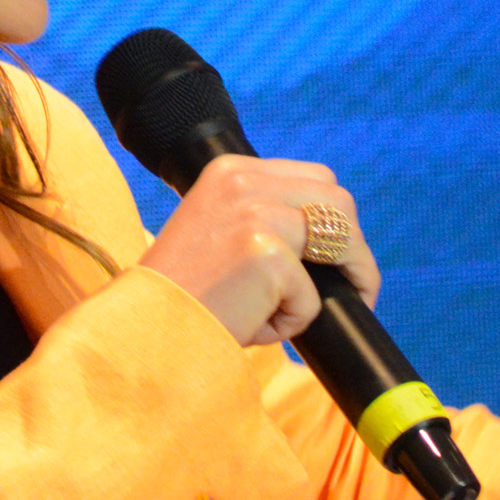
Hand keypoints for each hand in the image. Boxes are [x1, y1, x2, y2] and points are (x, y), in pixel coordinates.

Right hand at [138, 155, 380, 344]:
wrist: (145, 329)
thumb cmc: (185, 295)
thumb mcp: (220, 236)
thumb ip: (264, 221)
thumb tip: (331, 247)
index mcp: (230, 170)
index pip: (314, 179)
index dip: (335, 221)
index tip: (338, 260)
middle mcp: (243, 180)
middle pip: (338, 200)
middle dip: (354, 247)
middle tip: (354, 289)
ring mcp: (255, 213)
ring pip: (341, 236)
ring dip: (346, 277)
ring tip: (313, 311)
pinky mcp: (265, 253)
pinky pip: (312, 295)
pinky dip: (294, 321)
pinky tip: (256, 326)